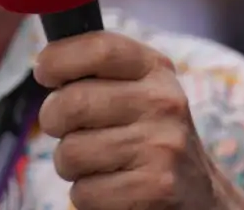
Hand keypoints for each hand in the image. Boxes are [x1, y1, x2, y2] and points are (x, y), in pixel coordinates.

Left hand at [34, 31, 243, 209]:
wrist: (199, 192)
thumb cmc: (148, 134)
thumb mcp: (138, 89)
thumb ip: (99, 70)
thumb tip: (46, 62)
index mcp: (155, 69)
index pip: (100, 48)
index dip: (59, 58)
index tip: (44, 73)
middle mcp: (163, 102)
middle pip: (72, 103)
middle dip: (53, 120)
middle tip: (64, 129)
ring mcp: (162, 146)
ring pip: (71, 153)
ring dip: (70, 164)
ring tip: (94, 162)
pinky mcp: (156, 188)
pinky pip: (85, 192)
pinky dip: (87, 196)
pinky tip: (111, 188)